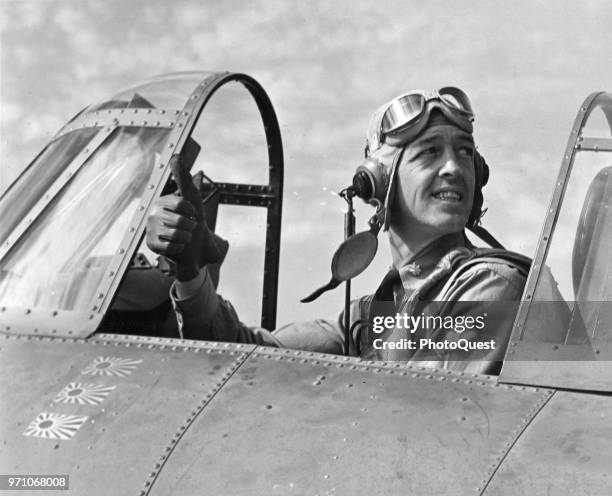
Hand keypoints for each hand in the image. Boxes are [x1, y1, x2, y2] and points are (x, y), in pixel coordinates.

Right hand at [146, 154, 225, 280]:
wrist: (196, 246)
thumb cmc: (194, 220)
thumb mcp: (192, 196)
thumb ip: (184, 176)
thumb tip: (176, 155)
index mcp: (162, 201)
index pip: (181, 204)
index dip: (191, 211)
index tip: (191, 213)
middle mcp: (153, 213)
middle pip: (179, 221)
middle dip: (190, 226)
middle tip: (188, 227)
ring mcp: (150, 229)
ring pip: (176, 234)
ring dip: (186, 238)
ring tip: (184, 236)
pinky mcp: (151, 245)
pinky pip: (171, 247)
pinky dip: (179, 248)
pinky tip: (177, 246)